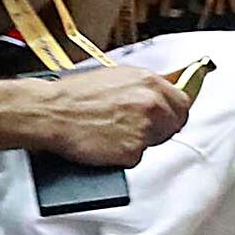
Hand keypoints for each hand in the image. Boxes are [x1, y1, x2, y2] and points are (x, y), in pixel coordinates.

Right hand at [20, 60, 191, 167]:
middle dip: (159, 128)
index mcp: (149, 82)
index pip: (182, 102)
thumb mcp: (115, 76)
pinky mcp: (131, 152)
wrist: (52, 112)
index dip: (173, 112)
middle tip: (134, 127)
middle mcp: (151, 104)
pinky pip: (136, 158)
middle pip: (174, 124)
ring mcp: (143, 129)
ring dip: (139, 141)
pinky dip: (123, 155)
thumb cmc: (75, 95)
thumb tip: (165, 88)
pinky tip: (106, 143)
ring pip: (154, 142)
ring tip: (112, 132)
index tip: (167, 117)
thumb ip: (143, 85)